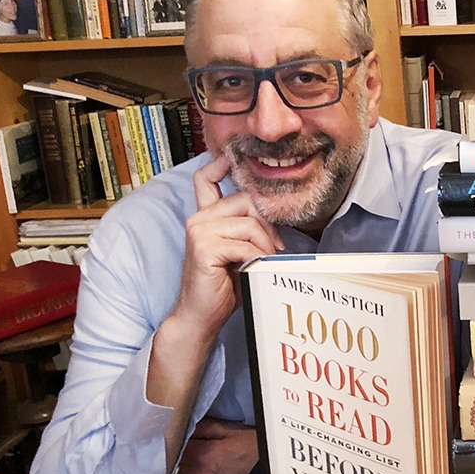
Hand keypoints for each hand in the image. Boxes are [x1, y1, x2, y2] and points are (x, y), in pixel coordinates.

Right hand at [174, 156, 283, 337]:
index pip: (206, 178)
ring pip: (249, 223)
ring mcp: (199, 231)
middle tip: (275, 246)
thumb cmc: (223, 284)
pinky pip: (244, 243)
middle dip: (268, 222)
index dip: (220, 164)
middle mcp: (199, 218)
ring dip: (266, 243)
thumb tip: (275, 212)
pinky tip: (253, 267)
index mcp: (206, 216)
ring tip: (266, 259)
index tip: (234, 159)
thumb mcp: (239, 249)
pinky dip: (257, 256)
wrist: (201, 315)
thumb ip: (248, 228)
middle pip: (245, 200)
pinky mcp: (204, 247)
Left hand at [179, 417, 258, 473]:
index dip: (180, 437)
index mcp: (202, 456)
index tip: (185, 430)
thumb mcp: (235, 431)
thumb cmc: (259, 452)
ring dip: (197, 466)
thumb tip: (191, 423)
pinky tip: (223, 470)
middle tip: (201, 443)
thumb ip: (209, 427)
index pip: (177, 445)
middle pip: (181, 462)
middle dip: (188, 452)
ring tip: (215, 457)